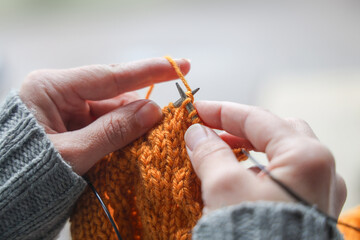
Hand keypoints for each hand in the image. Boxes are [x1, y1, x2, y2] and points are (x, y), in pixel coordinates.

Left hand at [20, 57, 189, 174]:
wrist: (3, 200)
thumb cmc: (26, 175)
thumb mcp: (72, 154)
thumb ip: (113, 131)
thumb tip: (153, 110)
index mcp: (49, 88)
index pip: (108, 75)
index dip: (147, 71)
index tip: (179, 65)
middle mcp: (58, 93)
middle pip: (111, 93)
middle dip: (140, 103)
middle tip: (170, 112)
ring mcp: (65, 109)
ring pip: (110, 111)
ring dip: (132, 122)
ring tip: (154, 133)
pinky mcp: (71, 125)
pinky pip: (104, 124)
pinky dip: (121, 133)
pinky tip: (136, 141)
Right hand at [184, 101, 345, 216]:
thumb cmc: (254, 237)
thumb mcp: (224, 188)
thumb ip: (210, 152)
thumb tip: (196, 132)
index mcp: (306, 157)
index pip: (258, 118)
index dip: (223, 111)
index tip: (196, 109)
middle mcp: (321, 171)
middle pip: (275, 131)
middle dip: (240, 127)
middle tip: (210, 130)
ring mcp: (319, 191)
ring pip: (281, 153)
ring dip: (249, 147)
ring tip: (220, 151)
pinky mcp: (309, 209)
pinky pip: (283, 176)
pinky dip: (259, 168)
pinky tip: (239, 176)